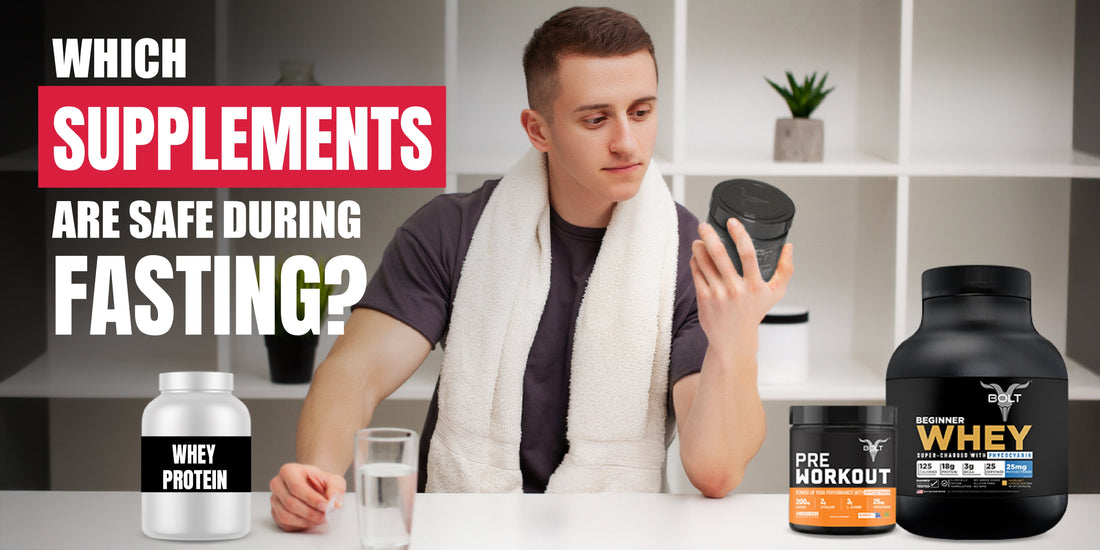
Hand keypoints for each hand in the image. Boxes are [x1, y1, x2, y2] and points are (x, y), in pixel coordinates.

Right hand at [270, 463, 345, 531]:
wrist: (314, 485)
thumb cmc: (321, 482)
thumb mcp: (333, 481)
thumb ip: (335, 490)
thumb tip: (335, 505)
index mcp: (289, 471)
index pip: (296, 487)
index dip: (311, 499)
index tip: (326, 506)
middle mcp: (278, 484)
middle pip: (290, 503)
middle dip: (311, 513)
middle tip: (326, 516)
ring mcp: (275, 499)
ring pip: (286, 515)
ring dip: (306, 521)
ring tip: (320, 519)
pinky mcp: (275, 513)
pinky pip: (285, 523)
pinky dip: (300, 525)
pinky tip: (312, 521)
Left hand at [689, 218, 793, 359]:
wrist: (733, 339)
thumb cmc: (754, 313)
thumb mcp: (776, 293)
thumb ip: (786, 269)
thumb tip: (789, 246)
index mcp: (754, 285)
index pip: (747, 254)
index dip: (739, 235)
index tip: (732, 222)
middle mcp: (735, 289)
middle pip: (720, 255)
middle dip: (710, 236)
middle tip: (705, 225)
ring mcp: (718, 294)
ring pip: (704, 263)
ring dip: (699, 248)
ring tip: (699, 240)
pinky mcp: (704, 299)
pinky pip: (697, 274)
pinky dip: (695, 262)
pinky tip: (696, 256)